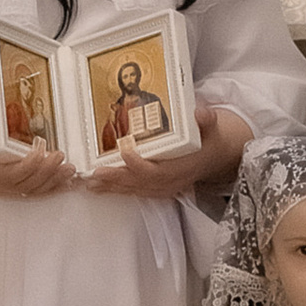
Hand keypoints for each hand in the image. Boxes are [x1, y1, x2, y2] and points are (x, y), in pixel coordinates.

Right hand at [0, 100, 81, 197]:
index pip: (8, 174)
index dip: (26, 167)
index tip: (40, 151)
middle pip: (25, 184)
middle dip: (46, 173)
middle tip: (62, 157)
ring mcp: (3, 188)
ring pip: (32, 191)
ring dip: (53, 182)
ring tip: (70, 170)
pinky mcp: (10, 188)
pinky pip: (33, 193)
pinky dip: (51, 189)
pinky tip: (67, 184)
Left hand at [94, 106, 249, 202]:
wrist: (215, 155)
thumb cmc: (209, 139)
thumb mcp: (213, 127)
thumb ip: (207, 120)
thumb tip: (201, 113)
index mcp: (183, 167)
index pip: (158, 171)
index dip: (140, 164)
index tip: (124, 152)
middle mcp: (172, 181)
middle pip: (141, 182)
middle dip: (117, 178)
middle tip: (95, 173)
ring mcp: (164, 187)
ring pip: (135, 189)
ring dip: (111, 187)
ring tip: (89, 183)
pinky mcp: (157, 188)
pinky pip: (135, 192)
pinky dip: (116, 190)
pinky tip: (99, 188)